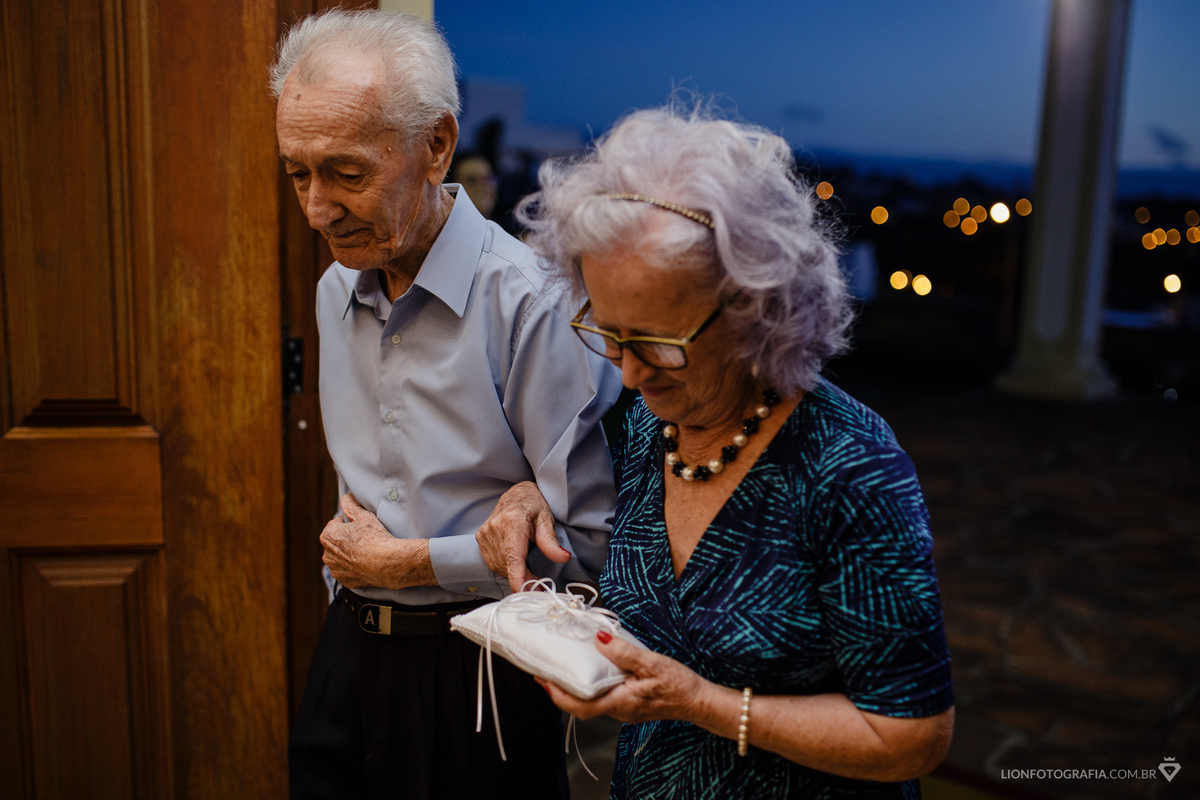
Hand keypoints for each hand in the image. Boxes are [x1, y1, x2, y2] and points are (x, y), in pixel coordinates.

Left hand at [321, 494, 402, 588]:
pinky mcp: (345, 581)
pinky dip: (355, 568)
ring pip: (341, 558)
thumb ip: (351, 505)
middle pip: (337, 542)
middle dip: (348, 539)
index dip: (350, 523)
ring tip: (366, 551)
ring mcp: (336, 569)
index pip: (336, 524)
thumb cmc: (374, 538)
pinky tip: (366, 563)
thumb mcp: (363, 516)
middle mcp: (327, 554)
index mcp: (328, 536)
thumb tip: (346, 498)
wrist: (387, 563)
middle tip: (364, 537)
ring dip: (350, 554)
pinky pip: (348, 571)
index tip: (360, 525)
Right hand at [476, 481, 569, 592]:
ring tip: (528, 569)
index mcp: (512, 521)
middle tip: (539, 582)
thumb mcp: (547, 519)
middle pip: (508, 565)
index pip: (513, 556)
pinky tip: (515, 561)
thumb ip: (551, 541)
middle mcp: (495, 527)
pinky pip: (492, 562)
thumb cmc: (533, 504)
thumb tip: (563, 558)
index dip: (517, 577)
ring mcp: (485, 533)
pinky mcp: (481, 538)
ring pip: (499, 566)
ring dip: (514, 573)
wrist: (516, 493)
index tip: (523, 591)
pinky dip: (505, 567)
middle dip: (524, 577)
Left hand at [537, 632, 706, 724]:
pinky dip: (591, 685)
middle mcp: (619, 710)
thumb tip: (599, 639)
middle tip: (544, 671)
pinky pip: (604, 697)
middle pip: (581, 705)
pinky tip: (592, 670)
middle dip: (559, 690)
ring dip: (575, 688)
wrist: (700, 702)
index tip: (541, 679)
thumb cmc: (679, 685)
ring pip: (592, 701)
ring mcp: (625, 709)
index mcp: (620, 702)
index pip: (579, 705)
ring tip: (562, 667)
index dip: (557, 694)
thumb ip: (624, 652)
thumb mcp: (652, 663)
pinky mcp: (631, 704)